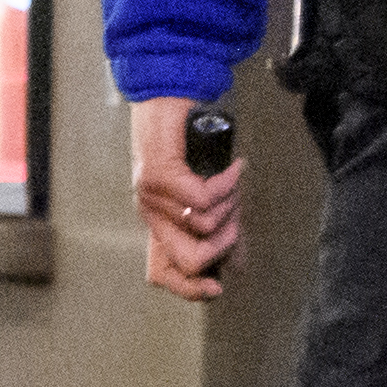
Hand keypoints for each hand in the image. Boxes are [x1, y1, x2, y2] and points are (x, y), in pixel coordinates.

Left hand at [133, 94, 244, 300]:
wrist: (168, 98)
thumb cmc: (189, 143)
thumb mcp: (206, 191)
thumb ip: (219, 225)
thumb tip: (237, 263)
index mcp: (158, 223)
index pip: (161, 274)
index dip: (189, 289)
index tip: (218, 287)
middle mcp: (149, 214)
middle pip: (189, 260)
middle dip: (223, 244)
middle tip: (235, 219)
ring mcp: (150, 196)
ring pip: (203, 224)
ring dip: (230, 204)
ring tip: (230, 180)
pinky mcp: (158, 175)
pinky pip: (202, 198)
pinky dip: (226, 184)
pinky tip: (232, 168)